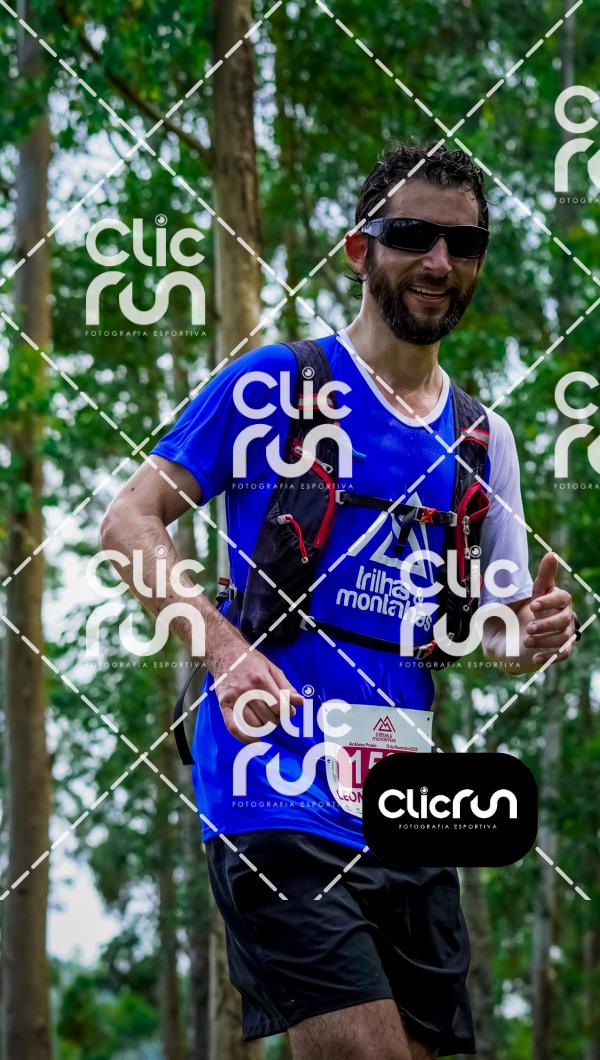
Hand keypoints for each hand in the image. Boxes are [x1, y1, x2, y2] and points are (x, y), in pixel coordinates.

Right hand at [208, 637, 303, 743]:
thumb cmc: (250, 661)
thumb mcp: (272, 668)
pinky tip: (254, 739)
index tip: (288, 711)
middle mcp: (246, 690)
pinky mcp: (223, 705)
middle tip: (277, 715)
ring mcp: (234, 699)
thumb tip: (300, 701)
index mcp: (261, 679)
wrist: (225, 653)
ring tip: (266, 720)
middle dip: (276, 720)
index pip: (278, 706)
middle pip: (267, 717)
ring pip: (253, 725)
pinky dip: (245, 738)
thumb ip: (286, 687)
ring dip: (264, 728)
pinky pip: (233, 727)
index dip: (287, 712)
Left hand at [524, 552, 575, 666]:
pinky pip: (561, 655)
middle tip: (528, 628)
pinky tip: (535, 659)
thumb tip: (552, 554)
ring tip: (526, 641)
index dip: (548, 601)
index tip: (532, 605)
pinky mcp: (561, 649)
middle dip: (546, 625)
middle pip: (563, 621)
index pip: (561, 598)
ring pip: (562, 639)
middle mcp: (566, 617)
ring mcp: (566, 634)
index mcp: (561, 600)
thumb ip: (544, 574)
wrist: (525, 630)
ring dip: (544, 641)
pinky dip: (549, 657)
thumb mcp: (536, 590)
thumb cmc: (534, 606)